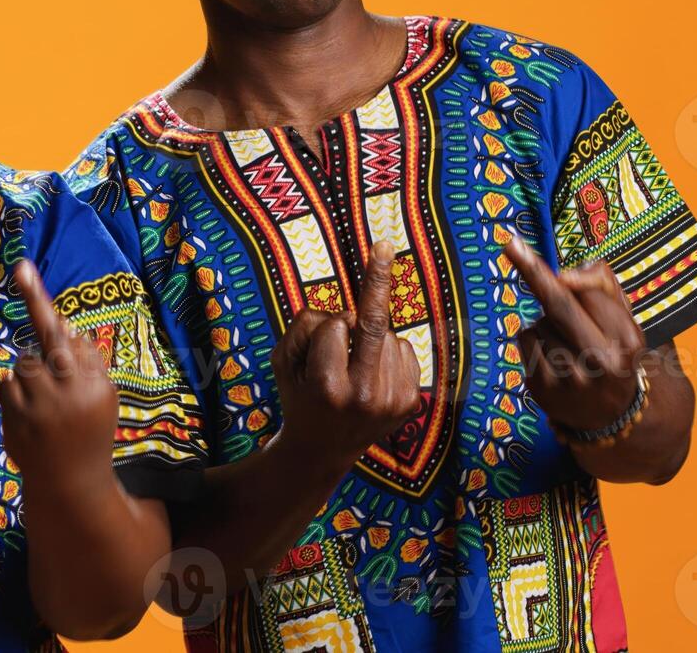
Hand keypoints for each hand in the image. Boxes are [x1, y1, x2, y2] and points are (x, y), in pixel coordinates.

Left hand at [0, 260, 118, 483]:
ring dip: (31, 376)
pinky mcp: (14, 425)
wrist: (73, 484)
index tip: (20, 267)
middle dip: (44, 354)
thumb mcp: (103, 393)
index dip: (37, 299)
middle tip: (38, 331)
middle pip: (40, 347)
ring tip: (45, 402)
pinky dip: (15, 394)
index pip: (63, 334)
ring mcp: (37, 412)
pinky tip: (30, 415)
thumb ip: (85, 358)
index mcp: (93, 385)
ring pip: (21, 366)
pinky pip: (6, 387)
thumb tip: (62, 322)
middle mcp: (66, 396)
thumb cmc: (90, 427)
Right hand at [270, 240, 424, 473]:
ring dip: (371, 340)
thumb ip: (307, 329)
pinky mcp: (412, 403)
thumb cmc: (298, 395)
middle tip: (383, 244)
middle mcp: (364, 396)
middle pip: (375, 323)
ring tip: (352, 371)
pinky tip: (373, 375)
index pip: (336, 325)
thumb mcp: (284, 361)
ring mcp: (393, 402)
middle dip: (377, 280)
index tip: (319, 331)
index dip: (324, 325)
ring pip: (389, 336)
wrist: (321, 452)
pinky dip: (389, 353)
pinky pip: (405, 351)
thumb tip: (352, 313)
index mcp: (328, 387)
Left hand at [503, 236, 643, 431]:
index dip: (570, 275)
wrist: (610, 415)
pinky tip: (551, 355)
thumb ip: (602, 285)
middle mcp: (603, 361)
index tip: (542, 249)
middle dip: (533, 271)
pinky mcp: (543, 388)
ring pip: (539, 320)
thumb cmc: (612, 350)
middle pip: (560, 305)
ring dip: (544, 319)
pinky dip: (532, 337)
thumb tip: (566, 273)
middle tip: (509, 243)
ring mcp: (571, 378)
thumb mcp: (622, 319)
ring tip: (567, 343)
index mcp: (628, 340)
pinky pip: (525, 337)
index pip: (591, 294)